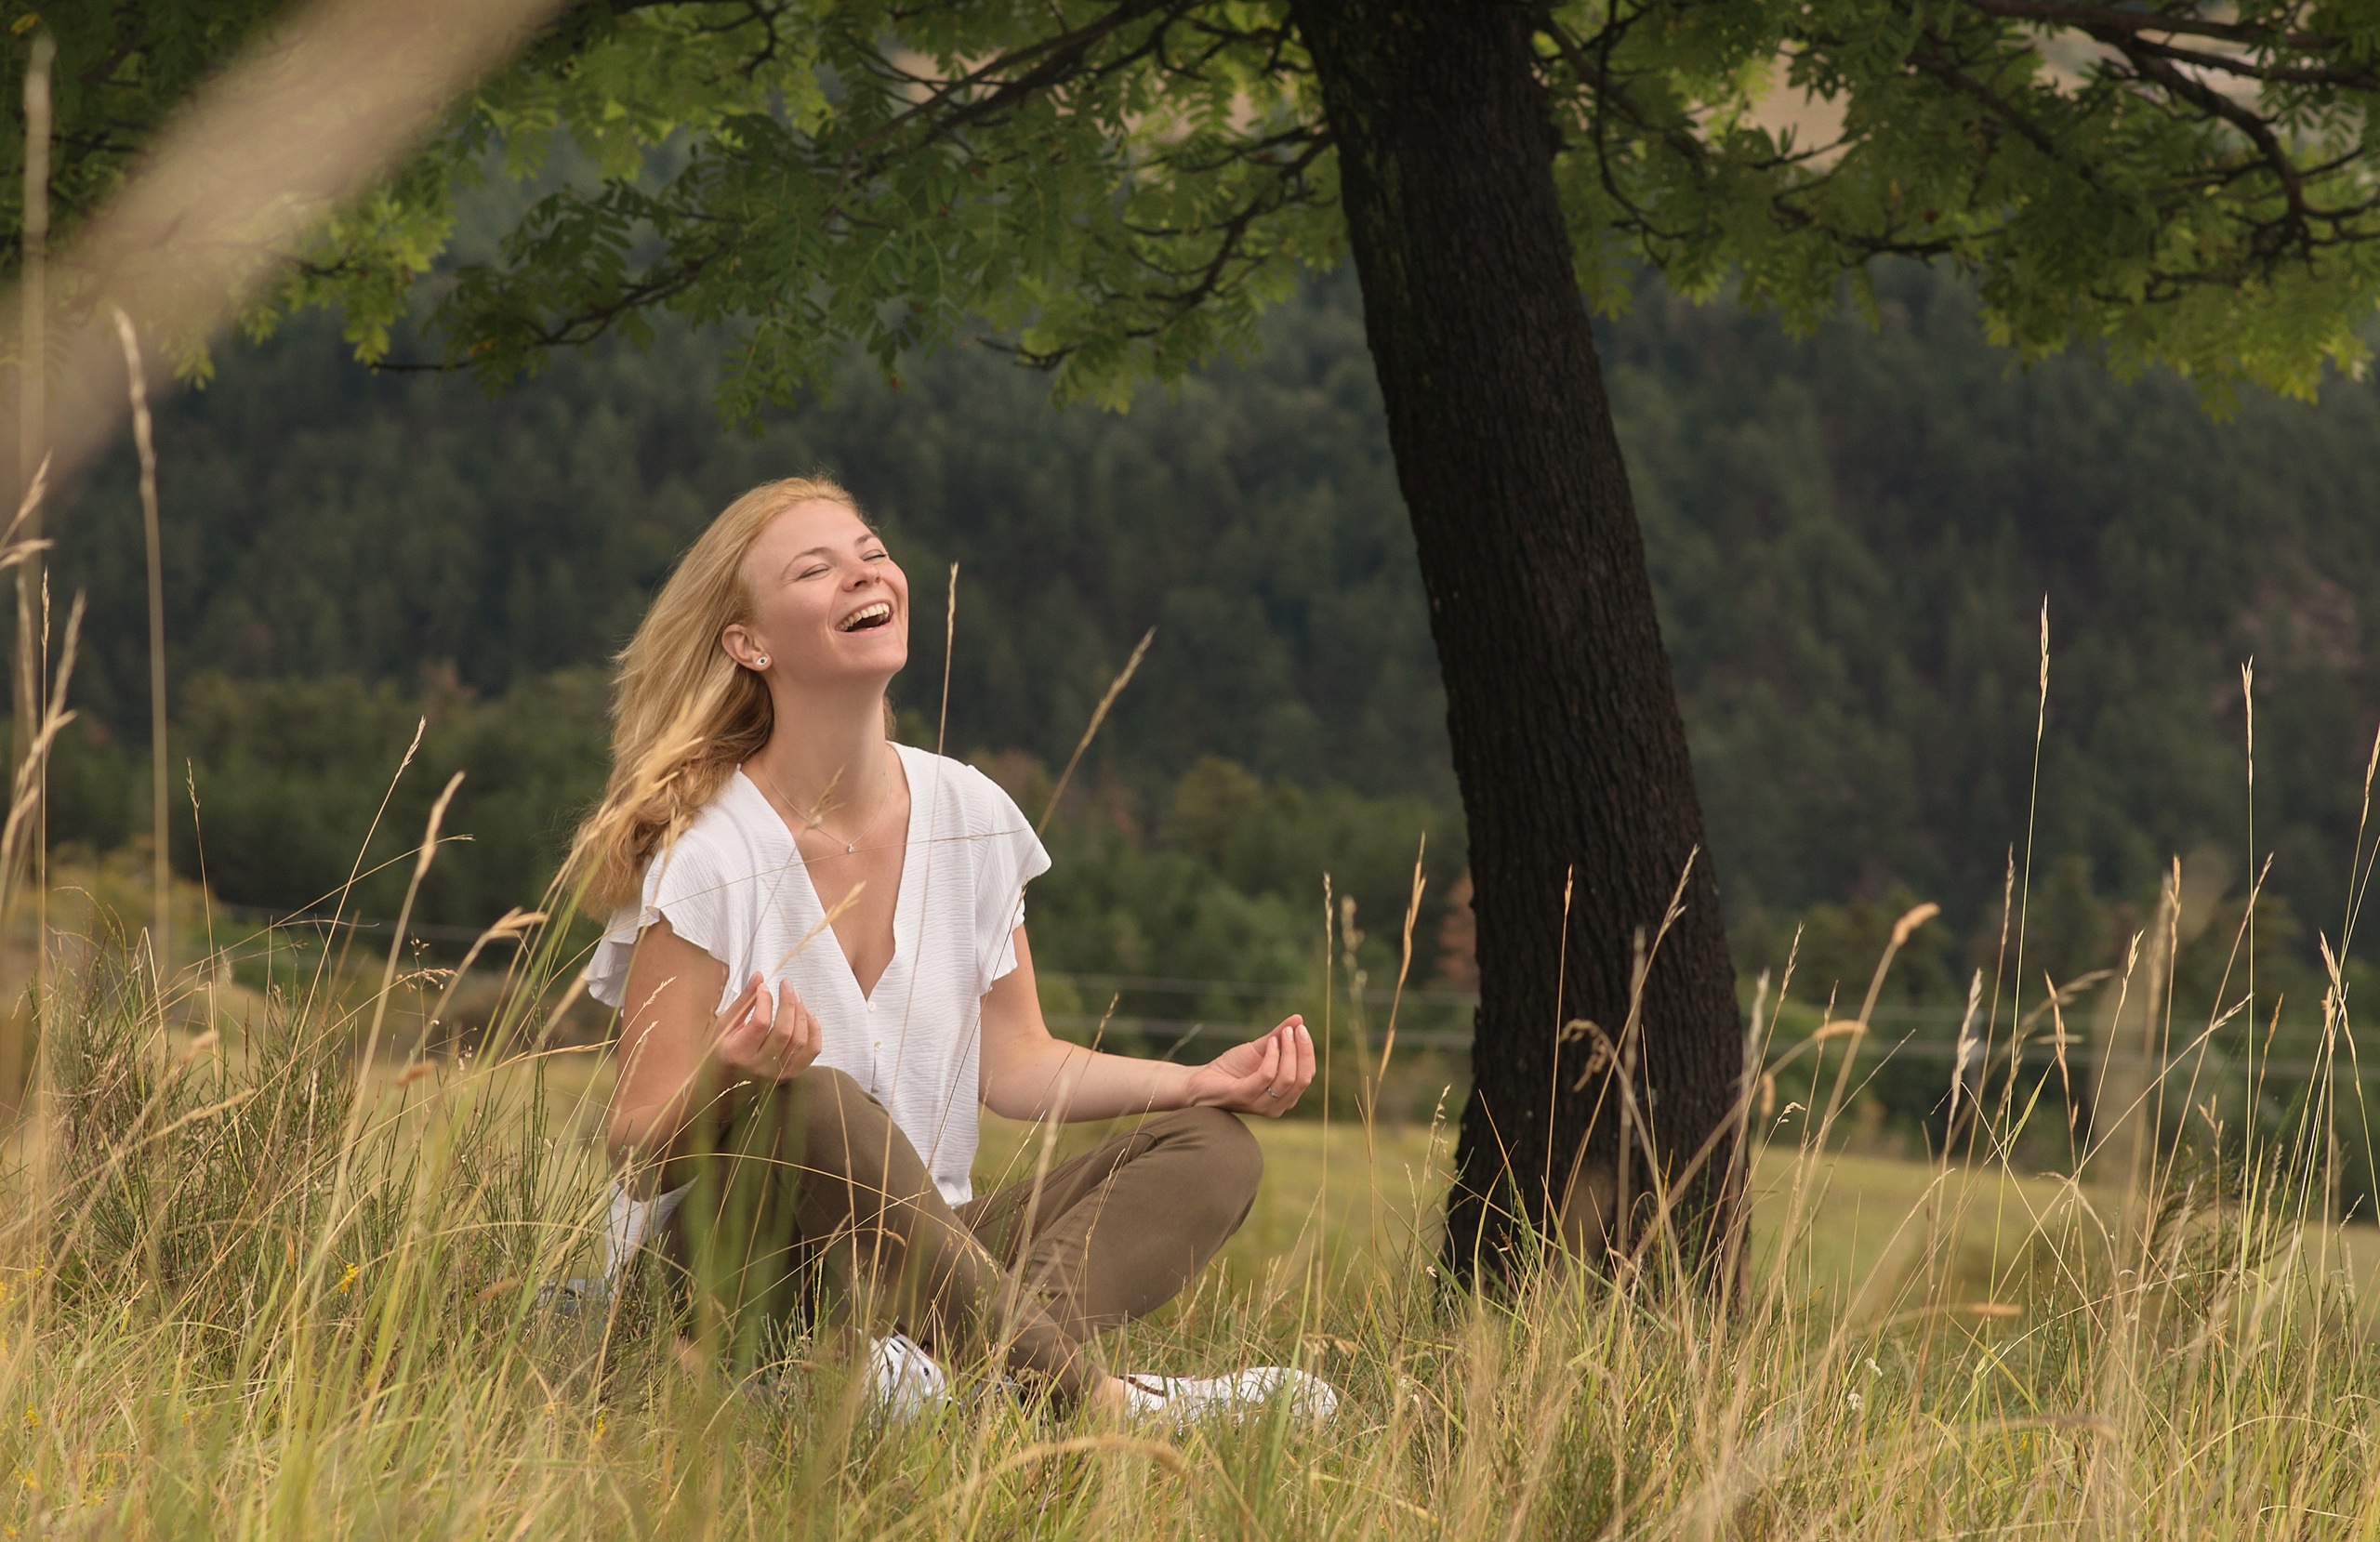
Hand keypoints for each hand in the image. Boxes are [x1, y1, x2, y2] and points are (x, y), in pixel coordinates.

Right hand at [709, 972, 818, 1082]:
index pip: (760, 1023)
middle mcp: (759, 1067)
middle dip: (788, 1002)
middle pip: (785, 1031)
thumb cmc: (721, 1052)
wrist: (724, 1088)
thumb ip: (743, 1001)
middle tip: (786, 984)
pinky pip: (812, 1050)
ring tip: (795, 996)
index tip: (764, 987)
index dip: (765, 1000)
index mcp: (738, 1054)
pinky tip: (805, 1015)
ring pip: (800, 1040)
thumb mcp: (724, 1026)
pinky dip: (813, 1029)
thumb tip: (759, 976)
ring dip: (801, 1012)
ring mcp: (778, 1074)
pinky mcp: (790, 1075)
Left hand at [1184, 1016, 1313, 1116]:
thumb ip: (1279, 1036)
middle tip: (1296, 1028)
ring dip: (1289, 1051)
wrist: (1202, 1080)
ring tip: (1283, 1033)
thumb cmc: (1232, 1067)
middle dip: (1303, 1051)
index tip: (1301, 1028)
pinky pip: (1267, 1076)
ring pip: (1288, 1079)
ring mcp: (1262, 1104)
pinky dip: (1271, 1056)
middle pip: (1302, 1079)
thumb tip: (1299, 1018)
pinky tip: (1269, 1043)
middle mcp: (1277, 1105)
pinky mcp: (1245, 1097)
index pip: (1307, 1075)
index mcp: (1285, 1096)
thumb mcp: (1260, 1049)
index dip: (1307, 1051)